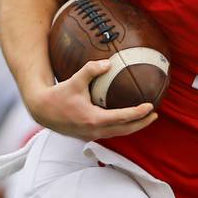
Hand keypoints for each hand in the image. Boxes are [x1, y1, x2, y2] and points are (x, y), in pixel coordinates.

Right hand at [26, 59, 156, 140]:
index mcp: (94, 119)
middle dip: (142, 123)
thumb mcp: (74, 80)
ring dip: (133, 126)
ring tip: (145, 118)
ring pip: (118, 133)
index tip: (150, 106)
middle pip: (125, 130)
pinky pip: (111, 132)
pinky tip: (127, 120)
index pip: (123, 118)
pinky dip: (122, 127)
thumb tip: (109, 62)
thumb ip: (91, 69)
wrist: (42, 111)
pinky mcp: (89, 135)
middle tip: (154, 114)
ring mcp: (92, 135)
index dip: (138, 113)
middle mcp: (95, 130)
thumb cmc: (58, 94)